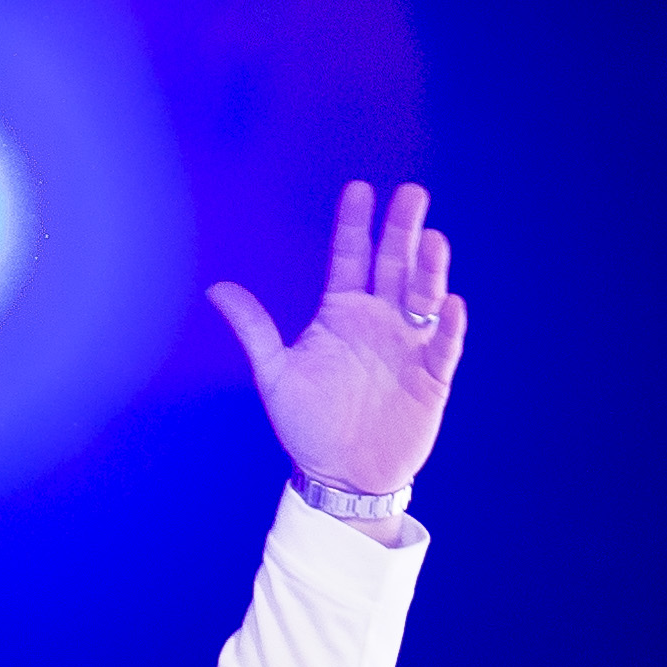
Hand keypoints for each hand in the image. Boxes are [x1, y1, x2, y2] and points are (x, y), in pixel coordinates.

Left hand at [208, 181, 465, 500]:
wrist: (342, 476)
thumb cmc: (308, 424)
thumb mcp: (274, 375)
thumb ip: (254, 329)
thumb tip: (215, 289)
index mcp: (342, 310)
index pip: (351, 256)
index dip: (355, 224)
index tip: (359, 189)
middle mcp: (380, 319)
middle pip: (394, 265)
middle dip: (402, 229)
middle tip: (412, 193)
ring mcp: (408, 345)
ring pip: (423, 297)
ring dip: (430, 270)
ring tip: (433, 241)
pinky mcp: (432, 377)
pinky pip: (443, 346)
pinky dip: (449, 326)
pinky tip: (451, 303)